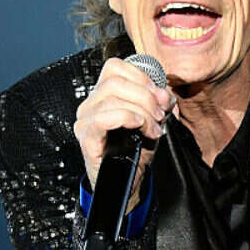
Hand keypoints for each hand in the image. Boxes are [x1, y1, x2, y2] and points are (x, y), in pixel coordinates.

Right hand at [74, 57, 173, 211]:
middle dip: (146, 95)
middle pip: (115, 81)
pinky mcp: (86, 138)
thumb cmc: (135, 150)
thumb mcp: (153, 120)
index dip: (141, 76)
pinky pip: (103, 118)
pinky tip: (140, 128)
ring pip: (111, 98)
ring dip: (141, 110)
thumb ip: (159, 103)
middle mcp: (90, 104)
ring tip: (153, 127)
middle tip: (160, 113)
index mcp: (104, 95)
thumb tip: (164, 94)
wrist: (128, 181)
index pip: (115, 67)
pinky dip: (127, 118)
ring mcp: (85, 121)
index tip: (160, 95)